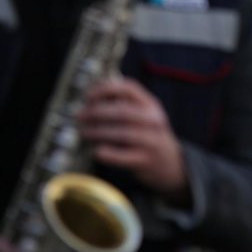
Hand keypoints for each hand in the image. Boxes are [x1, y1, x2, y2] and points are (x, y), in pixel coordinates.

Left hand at [77, 76, 187, 200]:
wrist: (171, 163)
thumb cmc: (149, 135)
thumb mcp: (144, 114)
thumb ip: (124, 103)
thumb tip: (93, 96)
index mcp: (151, 104)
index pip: (129, 88)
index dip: (106, 89)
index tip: (88, 95)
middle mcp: (153, 120)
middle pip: (122, 111)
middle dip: (96, 112)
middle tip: (80, 116)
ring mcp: (151, 141)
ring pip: (121, 133)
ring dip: (97, 132)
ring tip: (84, 132)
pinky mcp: (145, 160)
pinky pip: (122, 156)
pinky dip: (107, 153)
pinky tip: (96, 151)